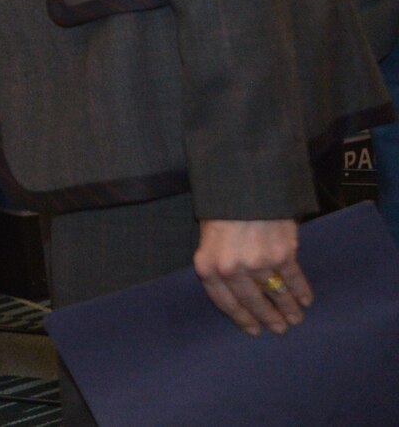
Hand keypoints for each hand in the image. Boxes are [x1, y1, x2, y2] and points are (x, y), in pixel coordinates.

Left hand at [194, 218, 309, 334]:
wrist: (242, 185)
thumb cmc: (221, 211)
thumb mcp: (208, 240)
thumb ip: (218, 264)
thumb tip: (236, 293)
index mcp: (208, 267)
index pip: (225, 303)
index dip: (242, 318)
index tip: (254, 330)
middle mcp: (231, 269)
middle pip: (253, 302)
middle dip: (268, 318)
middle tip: (279, 329)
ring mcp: (258, 263)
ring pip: (276, 294)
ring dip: (288, 309)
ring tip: (295, 319)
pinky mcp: (283, 254)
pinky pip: (294, 279)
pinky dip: (302, 292)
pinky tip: (306, 300)